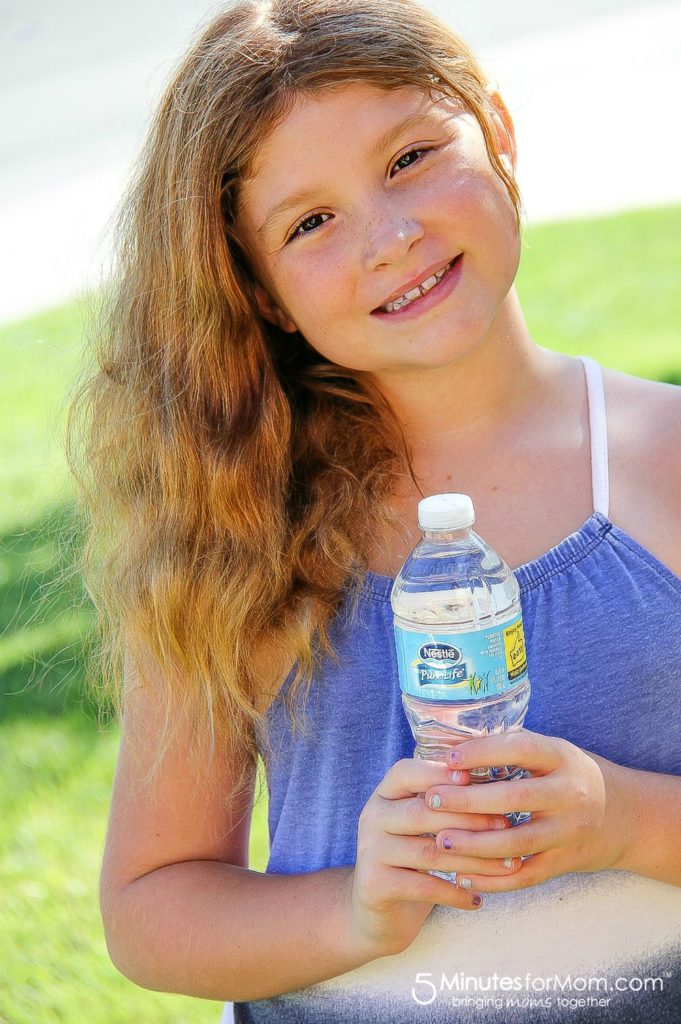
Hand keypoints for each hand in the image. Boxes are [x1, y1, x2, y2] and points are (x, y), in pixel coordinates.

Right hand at [348, 757, 521, 957]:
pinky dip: (454, 894)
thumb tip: (495, 781)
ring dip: (473, 859)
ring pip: (428, 852)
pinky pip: (423, 887)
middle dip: (468, 818)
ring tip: (507, 864)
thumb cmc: (414, 856)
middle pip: (421, 812)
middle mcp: (372, 816)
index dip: (437, 773)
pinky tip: (477, 899)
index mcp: (385, 794)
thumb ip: (445, 802)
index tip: (473, 779)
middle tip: (506, 825)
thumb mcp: (423, 823)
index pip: (405, 772)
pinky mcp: (374, 885)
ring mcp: (370, 851)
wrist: (379, 908)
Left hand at [421, 729, 629, 892]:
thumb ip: (513, 752)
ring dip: (475, 844)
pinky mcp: (567, 862)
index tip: (448, 759)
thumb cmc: (572, 776)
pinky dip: (493, 880)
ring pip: (518, 843)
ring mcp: (570, 831)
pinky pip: (526, 876)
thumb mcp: (553, 753)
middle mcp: (570, 793)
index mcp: (562, 757)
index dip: (483, 752)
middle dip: (468, 800)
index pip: (520, 749)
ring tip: (440, 841)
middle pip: (515, 798)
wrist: (627, 816)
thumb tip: (452, 750)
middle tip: (430, 799)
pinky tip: (463, 876)